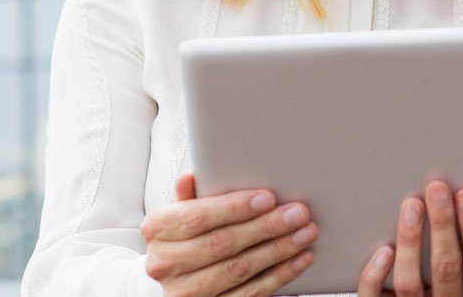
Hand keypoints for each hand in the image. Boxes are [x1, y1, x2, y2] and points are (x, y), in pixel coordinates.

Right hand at [141, 172, 318, 296]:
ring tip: (305, 233)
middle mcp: (165, 263)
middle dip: (266, 227)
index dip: (235, 208)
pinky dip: (279, 276)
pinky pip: (250, 294)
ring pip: (239, 270)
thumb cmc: (186, 235)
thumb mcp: (182, 210)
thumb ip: (191, 196)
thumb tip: (191, 178)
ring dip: (278, 251)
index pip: (197, 217)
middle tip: (298, 214)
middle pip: (222, 244)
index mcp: (158, 229)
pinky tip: (298, 260)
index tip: (268, 198)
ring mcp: (185, 292)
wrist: (175, 278)